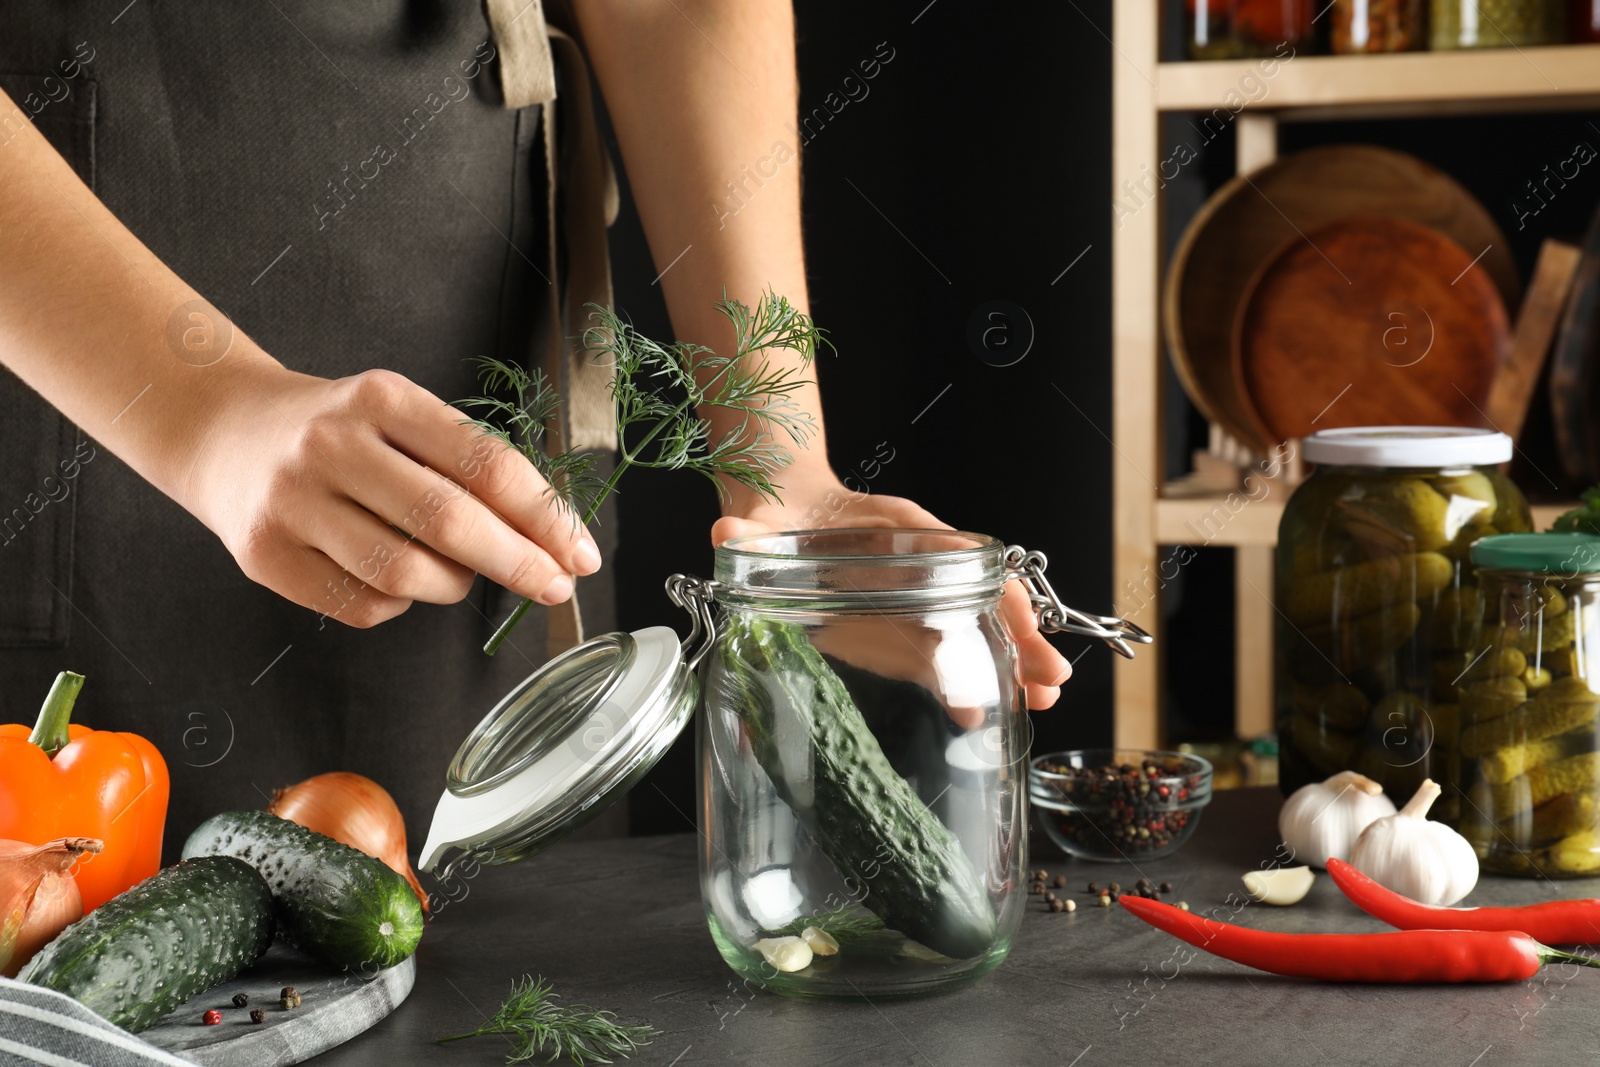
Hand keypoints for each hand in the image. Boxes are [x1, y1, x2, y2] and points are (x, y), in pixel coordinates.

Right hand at [180, 361, 600, 627]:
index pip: (485, 463)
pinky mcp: (266, 558)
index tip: (578, 553)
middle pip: (448, 521)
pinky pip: (362, 605)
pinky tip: (394, 580)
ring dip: (453, 586)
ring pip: (405, 573)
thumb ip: (465, 463)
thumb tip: (550, 536)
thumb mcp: (400, 414)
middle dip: (517, 563)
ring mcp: (292, 504)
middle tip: (553, 585)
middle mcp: (332, 446)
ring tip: (458, 573)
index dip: (544, 516)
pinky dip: (398, 603)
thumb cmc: (338, 430)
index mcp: (381, 398)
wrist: (222, 431)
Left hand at [711, 466, 1070, 714]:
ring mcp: (913, 600)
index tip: (1020, 620)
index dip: (992, 588)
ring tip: (1041, 702)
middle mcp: (919, 565)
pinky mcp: (895, 629)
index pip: (963, 557)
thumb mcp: (760, 521)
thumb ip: (746, 536)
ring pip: (974, 629)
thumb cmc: (780, 512)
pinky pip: (940, 653)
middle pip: (986, 598)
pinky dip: (964, 681)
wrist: (778, 512)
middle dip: (1023, 637)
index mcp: (901, 531)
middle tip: (1051, 682)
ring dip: (1010, 662)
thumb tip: (727, 540)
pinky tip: (976, 715)